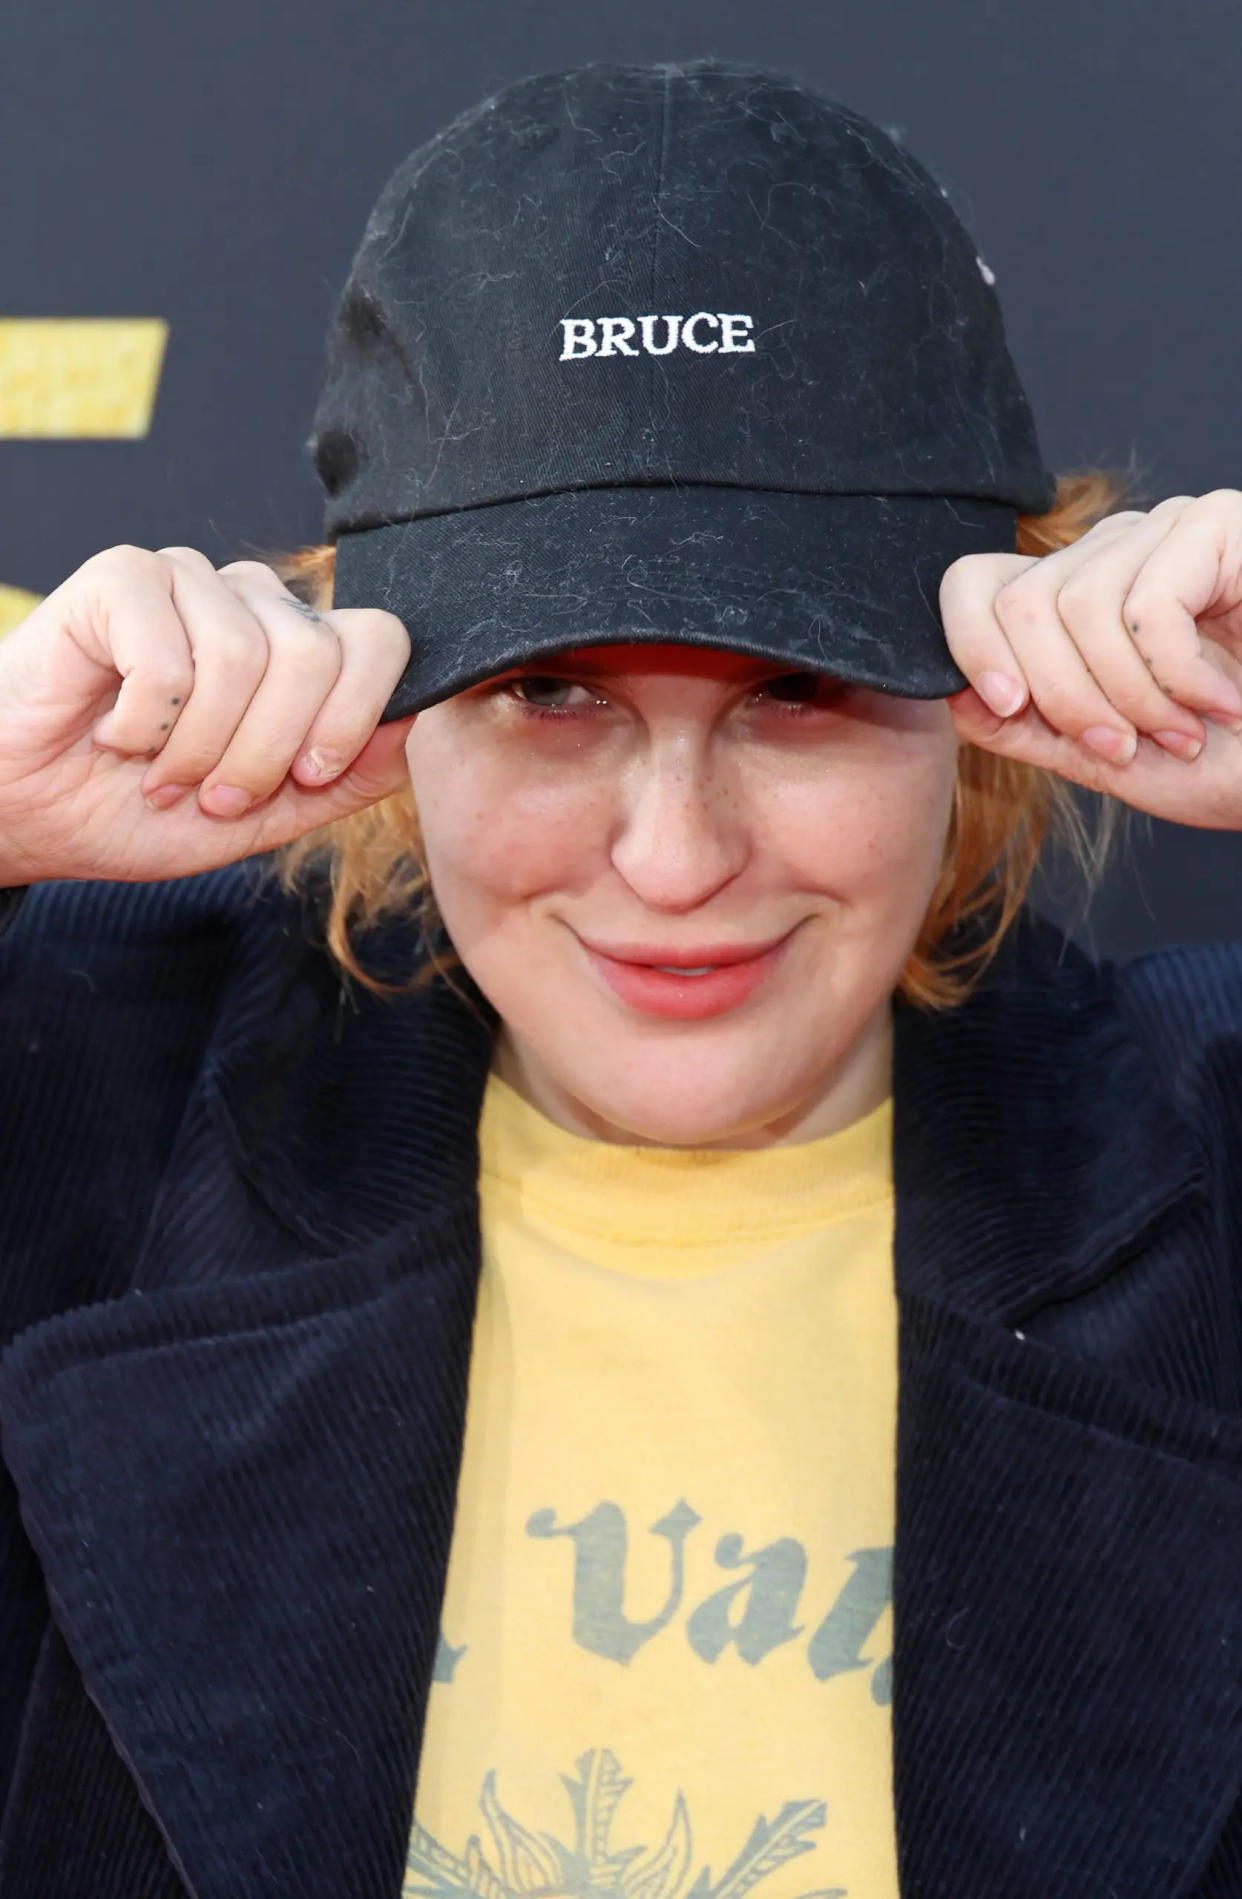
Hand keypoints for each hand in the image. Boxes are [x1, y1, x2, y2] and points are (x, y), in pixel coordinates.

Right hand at [0, 544, 412, 884]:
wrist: (29, 816)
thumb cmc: (137, 811)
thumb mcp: (266, 816)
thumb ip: (347, 777)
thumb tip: (411, 724)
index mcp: (298, 647)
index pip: (381, 641)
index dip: (353, 720)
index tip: (305, 778)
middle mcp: (253, 602)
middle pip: (317, 655)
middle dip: (266, 753)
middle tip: (213, 793)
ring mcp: (189, 581)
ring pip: (245, 658)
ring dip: (199, 748)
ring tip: (161, 774)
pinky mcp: (123, 577)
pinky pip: (170, 658)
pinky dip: (143, 724)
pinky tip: (116, 732)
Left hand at [939, 490, 1241, 829]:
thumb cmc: (1233, 761)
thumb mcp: (1113, 758)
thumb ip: (1032, 730)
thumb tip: (950, 695)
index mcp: (1077, 597)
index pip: (975, 584)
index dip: (970, 645)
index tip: (1010, 707)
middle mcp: (1115, 550)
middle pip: (1019, 604)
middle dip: (1065, 698)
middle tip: (1128, 746)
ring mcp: (1168, 531)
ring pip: (1076, 608)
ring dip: (1130, 697)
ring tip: (1186, 729)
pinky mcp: (1220, 526)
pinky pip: (1147, 607)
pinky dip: (1178, 677)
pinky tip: (1223, 701)